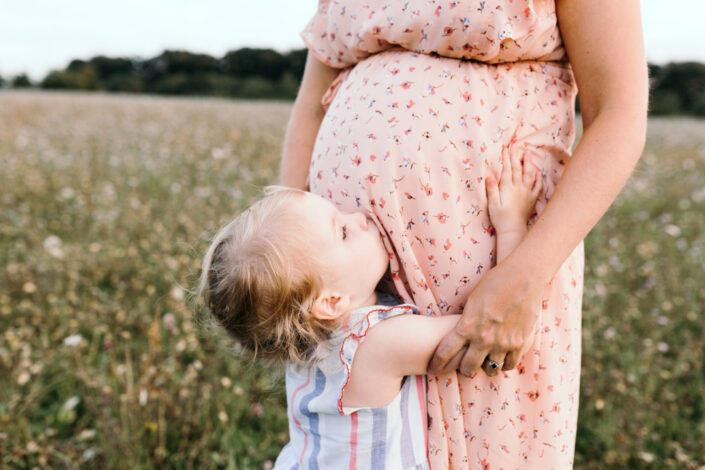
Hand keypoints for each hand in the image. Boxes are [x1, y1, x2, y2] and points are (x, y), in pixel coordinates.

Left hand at [428, 260, 545, 376]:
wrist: (524, 277)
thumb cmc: (496, 282)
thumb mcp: (472, 301)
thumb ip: (466, 321)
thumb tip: (460, 333)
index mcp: (467, 326)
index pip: (445, 352)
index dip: (437, 364)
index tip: (432, 369)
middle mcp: (483, 338)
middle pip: (467, 368)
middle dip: (463, 369)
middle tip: (463, 367)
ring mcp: (502, 343)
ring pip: (490, 370)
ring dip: (485, 367)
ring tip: (485, 362)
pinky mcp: (520, 343)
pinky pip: (509, 365)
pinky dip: (504, 364)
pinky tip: (502, 358)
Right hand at [486, 150, 542, 233]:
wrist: (513, 230)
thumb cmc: (500, 218)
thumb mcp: (492, 204)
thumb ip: (492, 189)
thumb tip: (489, 175)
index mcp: (508, 188)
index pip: (507, 170)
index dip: (506, 159)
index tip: (505, 149)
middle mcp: (519, 188)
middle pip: (518, 169)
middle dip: (516, 157)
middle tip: (517, 146)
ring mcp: (527, 193)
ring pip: (529, 175)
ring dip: (528, 163)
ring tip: (528, 153)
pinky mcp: (531, 200)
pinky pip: (537, 187)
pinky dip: (538, 179)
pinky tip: (538, 173)